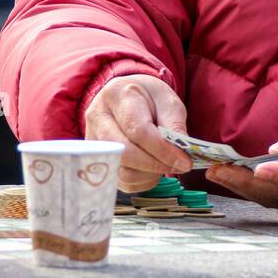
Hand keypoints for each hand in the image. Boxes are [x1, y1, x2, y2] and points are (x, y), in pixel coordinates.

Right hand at [83, 75, 192, 191]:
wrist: (126, 96)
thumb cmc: (148, 98)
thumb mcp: (167, 100)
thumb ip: (174, 124)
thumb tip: (181, 154)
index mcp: (117, 96)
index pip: (138, 130)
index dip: (163, 149)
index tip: (184, 161)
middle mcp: (98, 117)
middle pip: (126, 152)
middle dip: (156, 164)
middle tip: (178, 166)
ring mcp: (93, 140)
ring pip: (121, 170)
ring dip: (149, 174)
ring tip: (165, 165)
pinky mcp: (95, 159)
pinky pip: (119, 181)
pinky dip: (140, 181)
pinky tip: (151, 170)